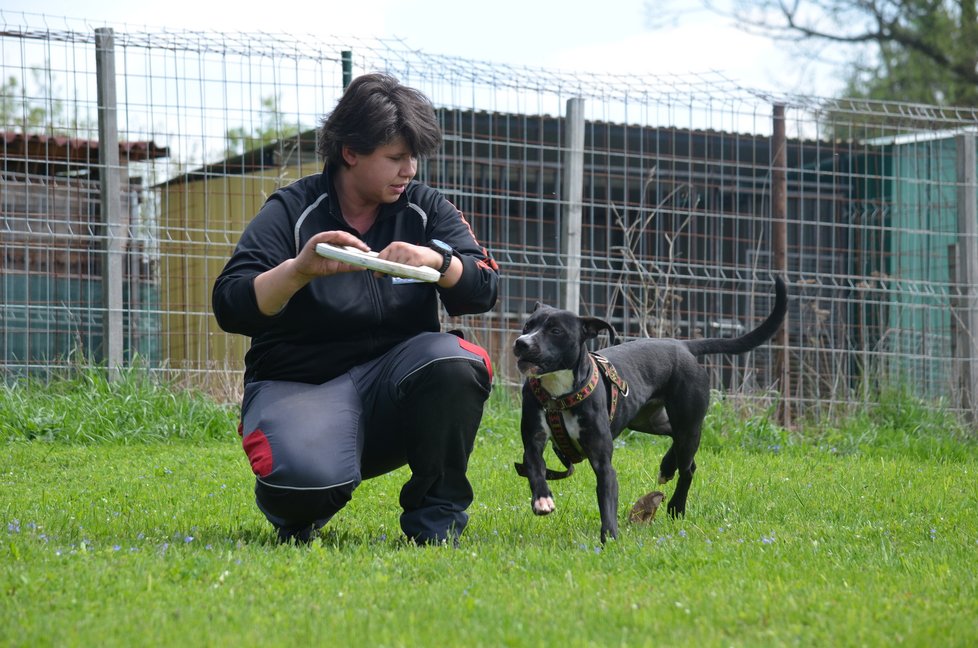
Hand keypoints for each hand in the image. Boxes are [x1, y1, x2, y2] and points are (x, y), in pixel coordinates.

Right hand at [254, 231, 368, 315]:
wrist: (305, 271)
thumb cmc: (320, 267)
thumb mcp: (337, 268)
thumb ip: (349, 266)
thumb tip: (364, 267)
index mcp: (337, 245)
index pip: (350, 241)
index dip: (359, 245)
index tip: (367, 250)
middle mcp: (331, 240)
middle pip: (346, 237)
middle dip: (356, 242)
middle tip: (364, 248)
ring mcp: (323, 238)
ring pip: (338, 235)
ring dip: (348, 239)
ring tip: (356, 245)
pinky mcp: (315, 240)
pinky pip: (325, 235)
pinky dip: (333, 236)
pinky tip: (340, 239)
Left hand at [373, 241, 441, 272]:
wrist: (431, 256)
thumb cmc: (412, 258)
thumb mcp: (399, 257)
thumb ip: (388, 264)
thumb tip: (376, 275)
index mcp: (394, 245)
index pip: (381, 257)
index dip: (379, 267)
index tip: (379, 274)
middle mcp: (400, 247)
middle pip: (389, 264)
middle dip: (392, 271)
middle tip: (400, 271)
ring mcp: (408, 252)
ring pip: (397, 269)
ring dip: (401, 273)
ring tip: (407, 270)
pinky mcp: (416, 259)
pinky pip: (407, 271)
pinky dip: (408, 274)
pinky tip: (411, 271)